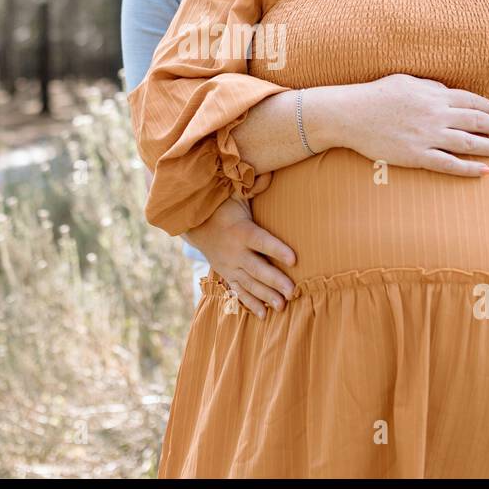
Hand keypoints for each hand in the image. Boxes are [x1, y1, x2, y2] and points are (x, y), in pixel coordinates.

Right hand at [185, 196, 296, 319]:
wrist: (194, 224)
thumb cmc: (222, 206)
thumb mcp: (235, 194)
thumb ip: (253, 187)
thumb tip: (271, 172)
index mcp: (242, 231)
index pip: (262, 241)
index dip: (278, 250)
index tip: (295, 258)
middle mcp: (236, 251)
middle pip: (258, 268)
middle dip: (275, 281)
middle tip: (292, 291)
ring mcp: (230, 266)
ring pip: (250, 284)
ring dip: (266, 296)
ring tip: (282, 307)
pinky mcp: (227, 274)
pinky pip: (239, 292)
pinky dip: (250, 304)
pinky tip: (264, 315)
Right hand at [329, 74, 488, 175]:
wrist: (350, 114)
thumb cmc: (375, 95)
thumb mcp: (406, 81)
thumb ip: (430, 86)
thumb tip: (447, 91)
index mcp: (434, 95)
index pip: (471, 101)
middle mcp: (436, 115)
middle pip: (477, 122)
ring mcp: (428, 136)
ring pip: (469, 143)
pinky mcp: (416, 155)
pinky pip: (449, 164)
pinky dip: (469, 168)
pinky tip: (485, 171)